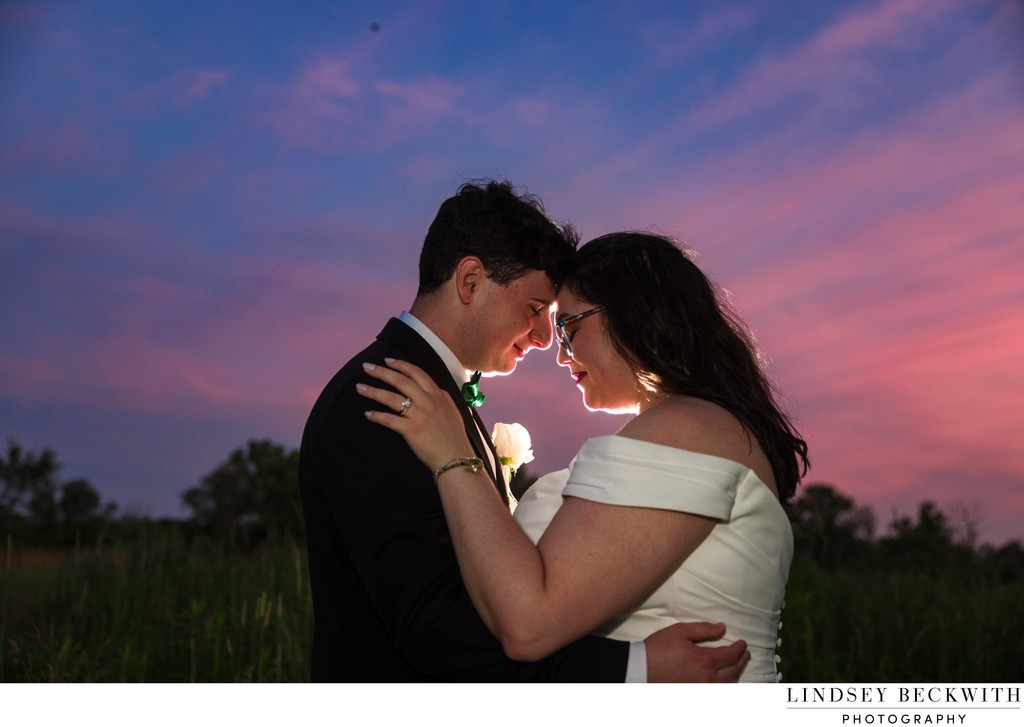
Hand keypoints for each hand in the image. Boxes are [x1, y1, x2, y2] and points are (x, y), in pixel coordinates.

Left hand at [357, 359, 475, 472]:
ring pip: (391, 398)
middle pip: (400, 380)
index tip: (387, 361)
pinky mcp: (411, 430)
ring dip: (373, 391)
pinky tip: (367, 414)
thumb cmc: (455, 437)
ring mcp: (419, 415)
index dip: (400, 365)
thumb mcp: (452, 411)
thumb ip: (441, 399)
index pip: (416, 373)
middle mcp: (428, 401)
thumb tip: (433, 391)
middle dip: (381, 372)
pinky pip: (389, 420)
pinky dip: (376, 416)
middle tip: (366, 367)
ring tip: (359, 387)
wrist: (456, 458)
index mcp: (438, 394)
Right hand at [644, 621, 749, 681]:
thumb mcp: (680, 631)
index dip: (739, 648)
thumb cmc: (658, 649)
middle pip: (733, 671)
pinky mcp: (694, 692)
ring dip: (736, 673)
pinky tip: (724, 678)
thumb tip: (722, 628)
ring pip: (727, 683)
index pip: (731, 655)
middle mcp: (707, 678)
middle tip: (746, 653)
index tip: (743, 643)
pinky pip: (716, 690)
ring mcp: (701, 688)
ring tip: (738, 664)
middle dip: (742, 661)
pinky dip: (725, 683)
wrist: (641, 669)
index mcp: (705, 661)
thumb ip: (703, 629)